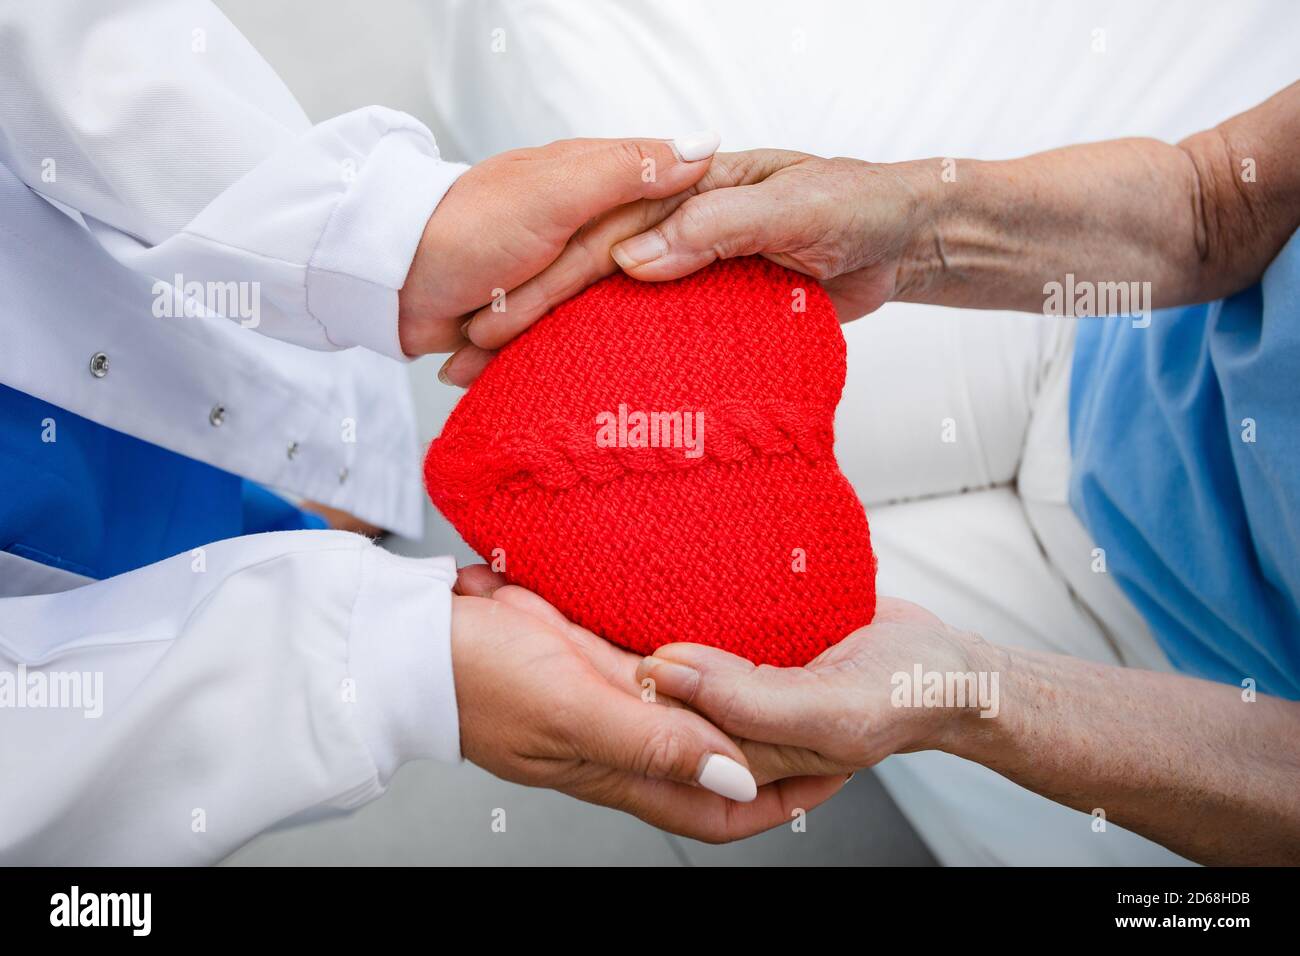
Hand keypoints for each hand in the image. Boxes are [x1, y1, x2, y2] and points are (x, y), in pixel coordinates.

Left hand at [397, 134, 719, 357]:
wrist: (394, 284)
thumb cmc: (468, 230)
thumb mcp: (557, 195)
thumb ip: (625, 172)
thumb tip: (705, 148)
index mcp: (592, 179)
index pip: (668, 198)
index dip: (693, 227)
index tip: (721, 261)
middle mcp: (582, 219)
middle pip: (642, 262)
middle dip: (639, 294)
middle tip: (657, 328)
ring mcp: (560, 267)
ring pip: (606, 305)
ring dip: (592, 331)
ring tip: (611, 360)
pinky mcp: (538, 310)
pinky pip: (569, 333)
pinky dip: (564, 354)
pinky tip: (578, 374)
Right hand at [440, 149, 936, 384]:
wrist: (908, 238)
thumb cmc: (858, 204)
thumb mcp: (791, 208)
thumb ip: (715, 227)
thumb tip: (631, 262)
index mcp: (686, 194)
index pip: (600, 239)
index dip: (543, 283)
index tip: (492, 323)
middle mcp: (679, 229)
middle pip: (587, 276)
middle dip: (523, 319)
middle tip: (463, 363)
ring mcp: (695, 269)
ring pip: (613, 310)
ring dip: (554, 346)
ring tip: (497, 384)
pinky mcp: (717, 306)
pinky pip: (658, 336)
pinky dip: (616, 362)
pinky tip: (576, 388)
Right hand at [450, 567, 847, 841]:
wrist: (418, 639)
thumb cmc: (477, 682)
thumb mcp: (573, 712)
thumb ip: (652, 743)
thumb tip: (734, 776)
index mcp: (620, 771)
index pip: (716, 810)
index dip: (778, 802)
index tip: (834, 775)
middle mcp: (623, 741)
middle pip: (714, 757)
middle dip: (771, 745)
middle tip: (828, 710)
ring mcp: (611, 697)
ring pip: (693, 709)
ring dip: (737, 697)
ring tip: (795, 666)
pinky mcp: (596, 655)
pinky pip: (660, 662)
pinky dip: (694, 655)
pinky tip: (721, 627)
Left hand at [635, 598, 997, 781]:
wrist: (952, 664)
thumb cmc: (903, 697)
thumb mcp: (827, 710)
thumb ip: (745, 701)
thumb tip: (662, 673)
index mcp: (744, 752)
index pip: (665, 725)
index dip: (634, 691)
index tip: (608, 646)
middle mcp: (739, 715)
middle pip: (669, 685)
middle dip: (635, 649)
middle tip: (599, 604)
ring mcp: (751, 676)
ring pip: (688, 647)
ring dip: (663, 615)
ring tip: (629, 574)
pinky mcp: (765, 637)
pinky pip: (721, 617)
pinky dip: (705, 593)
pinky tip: (681, 564)